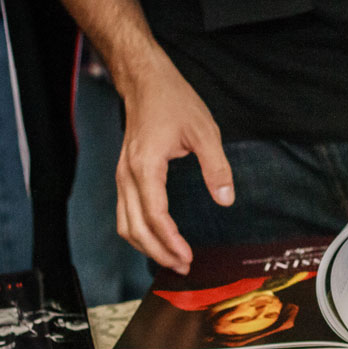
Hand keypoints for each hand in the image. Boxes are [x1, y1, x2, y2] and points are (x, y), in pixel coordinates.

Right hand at [115, 55, 232, 274]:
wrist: (145, 81)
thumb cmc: (173, 101)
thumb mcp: (205, 131)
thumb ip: (216, 167)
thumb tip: (225, 198)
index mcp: (146, 166)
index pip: (154, 216)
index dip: (170, 242)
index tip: (187, 258)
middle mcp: (127, 175)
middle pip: (135, 228)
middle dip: (158, 252)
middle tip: (184, 268)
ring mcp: (122, 176)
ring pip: (125, 224)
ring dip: (147, 246)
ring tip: (173, 259)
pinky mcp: (124, 175)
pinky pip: (126, 213)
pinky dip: (140, 232)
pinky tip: (159, 240)